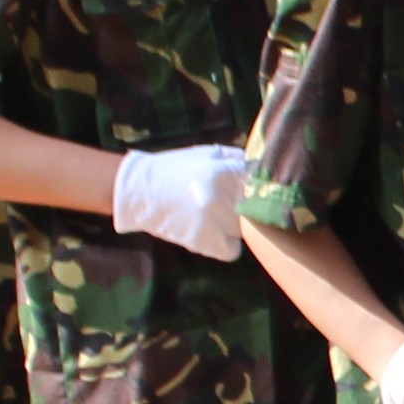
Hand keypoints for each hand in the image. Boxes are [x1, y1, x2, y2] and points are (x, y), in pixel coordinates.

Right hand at [109, 142, 250, 259]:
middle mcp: (223, 198)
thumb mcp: (207, 154)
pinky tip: (216, 234)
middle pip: (258, 211)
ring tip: (222, 219)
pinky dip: (227, 244)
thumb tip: (262, 169)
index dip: (261, 189)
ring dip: (239, 227)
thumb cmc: (176, 169)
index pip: (262, 186)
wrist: (140, 191)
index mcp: (225, 172)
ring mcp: (214, 223)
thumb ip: (237, 159)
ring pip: (248, 232)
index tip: (256, 192)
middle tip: (238, 207)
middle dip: (251, 208)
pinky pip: (232, 250)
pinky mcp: (204, 242)